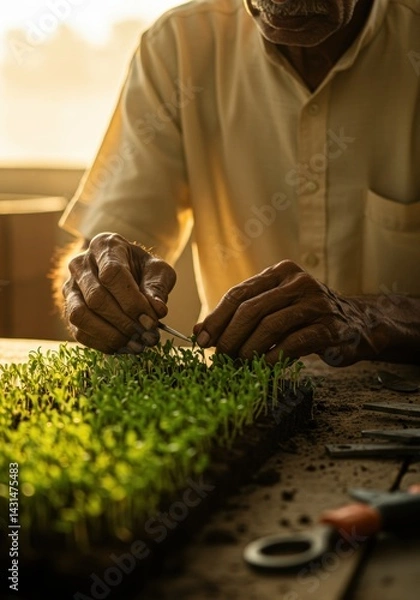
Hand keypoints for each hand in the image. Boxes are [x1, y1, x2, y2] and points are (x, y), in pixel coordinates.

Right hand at [62, 232, 175, 352]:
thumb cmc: (142, 269)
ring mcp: (70, 287)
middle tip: (148, 337)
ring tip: (136, 345)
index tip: (152, 320)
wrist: (125, 271)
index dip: (132, 302)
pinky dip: (102, 344)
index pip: (112, 274)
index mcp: (105, 246)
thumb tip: (158, 310)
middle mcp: (81, 264)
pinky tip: (124, 347)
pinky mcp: (68, 309)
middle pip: (96, 298)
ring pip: (80, 315)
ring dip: (110, 335)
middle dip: (124, 322)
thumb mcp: (157, 270)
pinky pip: (78, 331)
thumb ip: (158, 288)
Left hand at [194, 260, 381, 365]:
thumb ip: (241, 315)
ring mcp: (316, 303)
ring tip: (238, 363)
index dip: (216, 318)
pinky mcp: (330, 327)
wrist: (356, 324)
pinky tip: (262, 365)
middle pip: (251, 308)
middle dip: (229, 336)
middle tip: (219, 356)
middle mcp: (298, 282)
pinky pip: (293, 342)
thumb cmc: (305, 317)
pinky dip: (272, 356)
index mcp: (280, 273)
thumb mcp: (273, 308)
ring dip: (248, 349)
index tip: (201, 340)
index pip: (238, 294)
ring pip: (269, 325)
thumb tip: (200, 331)